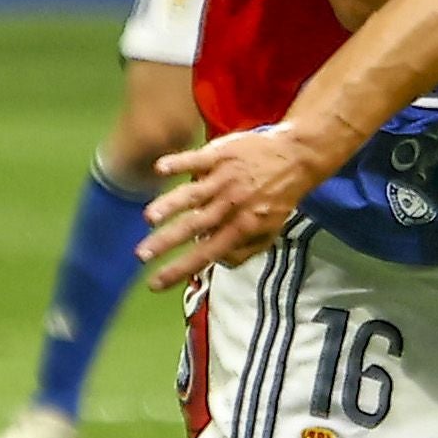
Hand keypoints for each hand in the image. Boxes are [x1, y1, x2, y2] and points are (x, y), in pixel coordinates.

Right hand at [140, 127, 312, 288]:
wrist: (296, 157)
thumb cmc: (278, 198)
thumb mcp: (270, 232)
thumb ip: (243, 250)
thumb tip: (216, 262)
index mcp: (241, 227)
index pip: (206, 254)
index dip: (179, 269)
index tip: (154, 283)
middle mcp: (230, 205)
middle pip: (193, 227)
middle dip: (165, 242)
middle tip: (141, 254)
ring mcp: (224, 178)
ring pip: (192, 194)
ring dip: (169, 206)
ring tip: (149, 218)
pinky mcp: (221, 154)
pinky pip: (197, 159)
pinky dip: (178, 164)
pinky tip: (160, 169)